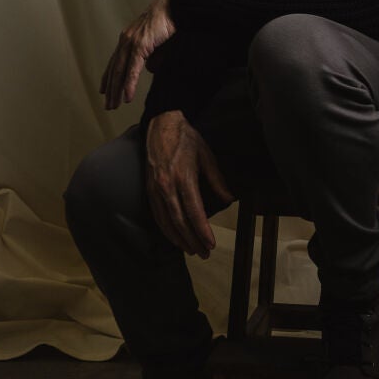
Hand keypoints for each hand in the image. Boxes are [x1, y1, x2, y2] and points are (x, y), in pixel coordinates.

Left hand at [99, 0, 173, 110]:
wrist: (174, 7)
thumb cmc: (167, 22)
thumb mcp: (157, 43)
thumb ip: (152, 56)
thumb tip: (149, 69)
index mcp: (127, 38)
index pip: (114, 62)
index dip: (108, 77)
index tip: (104, 90)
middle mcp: (125, 40)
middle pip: (114, 70)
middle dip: (110, 90)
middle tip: (108, 106)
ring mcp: (131, 43)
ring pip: (120, 72)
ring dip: (116, 91)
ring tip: (114, 106)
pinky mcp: (141, 46)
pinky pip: (132, 70)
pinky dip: (129, 84)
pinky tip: (127, 96)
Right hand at [143, 111, 233, 257]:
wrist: (161, 125)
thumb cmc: (186, 139)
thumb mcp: (207, 156)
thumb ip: (217, 180)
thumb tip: (229, 199)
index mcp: (183, 177)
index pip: (194, 211)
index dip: (202, 230)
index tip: (210, 243)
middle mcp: (167, 186)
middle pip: (180, 221)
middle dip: (192, 240)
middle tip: (204, 253)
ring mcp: (156, 189)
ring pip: (166, 221)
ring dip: (179, 239)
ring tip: (191, 250)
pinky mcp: (149, 189)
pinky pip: (157, 215)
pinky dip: (166, 229)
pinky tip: (174, 237)